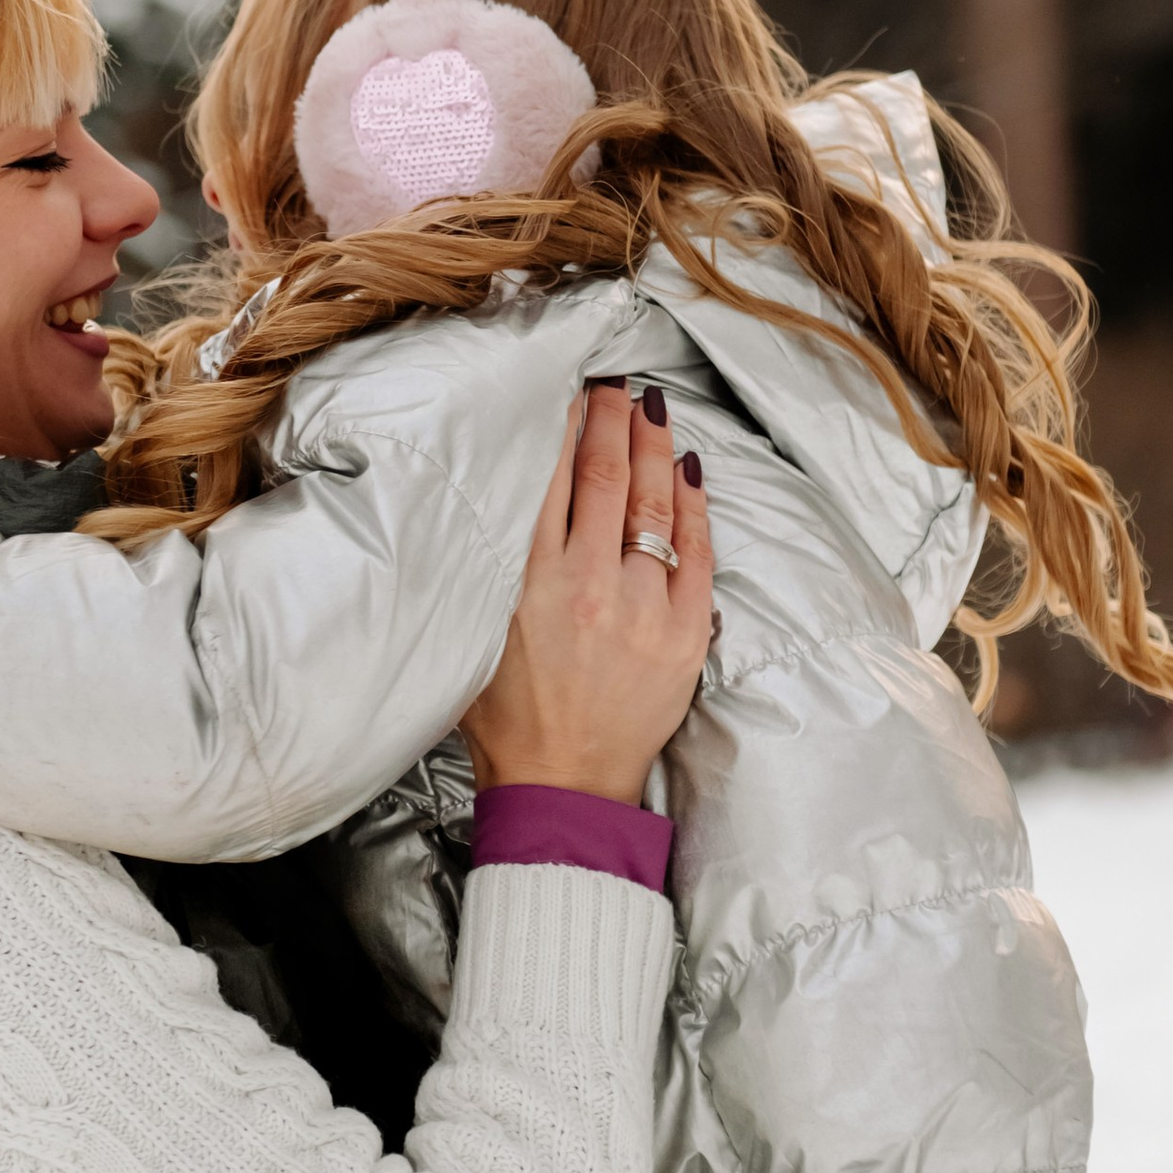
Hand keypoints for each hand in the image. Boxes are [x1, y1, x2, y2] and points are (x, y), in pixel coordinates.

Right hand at [462, 383, 714, 804]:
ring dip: (656, 449)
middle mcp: (588, 583)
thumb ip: (488, 570)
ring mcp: (642, 607)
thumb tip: (493, 504)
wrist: (563, 786)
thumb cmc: (509, 719)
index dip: (568, 427)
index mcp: (530, 580)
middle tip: (617, 386)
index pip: (555, 480)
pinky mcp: (684, 634)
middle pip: (608, 477)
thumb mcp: (475, 634)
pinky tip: (690, 472)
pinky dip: (694, 506)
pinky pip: (696, 553)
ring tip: (654, 410)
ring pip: (654, 505)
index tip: (575, 393)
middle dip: (614, 421)